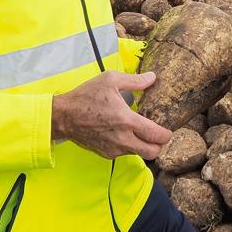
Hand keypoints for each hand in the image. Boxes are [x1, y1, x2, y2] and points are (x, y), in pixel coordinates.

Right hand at [52, 71, 171, 159]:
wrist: (63, 116)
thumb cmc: (86, 96)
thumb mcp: (110, 80)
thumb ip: (135, 80)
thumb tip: (153, 77)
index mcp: (127, 121)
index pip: (156, 135)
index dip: (167, 134)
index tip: (168, 129)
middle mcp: (123, 139)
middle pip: (152, 152)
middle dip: (159, 145)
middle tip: (157, 134)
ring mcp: (114, 149)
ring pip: (138, 154)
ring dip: (143, 145)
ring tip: (140, 132)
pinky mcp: (106, 154)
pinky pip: (124, 153)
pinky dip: (129, 146)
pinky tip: (124, 134)